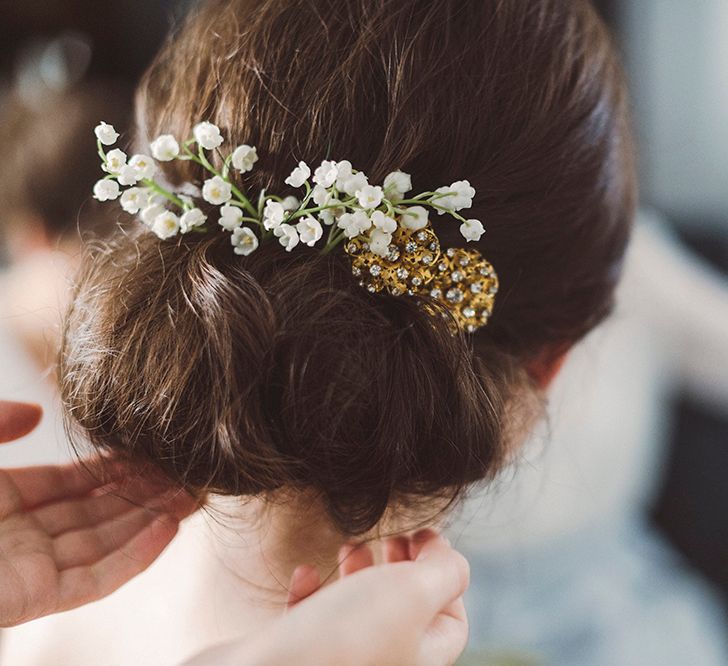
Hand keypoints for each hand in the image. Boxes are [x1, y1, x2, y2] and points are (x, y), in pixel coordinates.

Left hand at [0, 400, 195, 626]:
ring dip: (151, 519)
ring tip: (194, 493)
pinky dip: (135, 555)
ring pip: (104, 543)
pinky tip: (169, 526)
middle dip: (145, 492)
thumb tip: (38, 412)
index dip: (114, 466)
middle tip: (191, 472)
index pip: (71, 484)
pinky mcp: (27, 600)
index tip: (153, 451)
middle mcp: (15, 537)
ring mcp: (24, 570)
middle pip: (96, 513)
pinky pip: (93, 580)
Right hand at [184, 530, 469, 665]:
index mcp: (418, 660)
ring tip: (351, 547)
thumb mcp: (413, 595)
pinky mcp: (294, 655)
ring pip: (359, 612)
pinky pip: (311, 620)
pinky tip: (305, 573)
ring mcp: (337, 662)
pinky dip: (312, 591)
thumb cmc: (342, 639)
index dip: (444, 574)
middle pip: (405, 614)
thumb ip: (446, 573)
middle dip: (401, 567)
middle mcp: (381, 665)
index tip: (421, 534)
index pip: (451, 621)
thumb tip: (450, 557)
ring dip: (358, 573)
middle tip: (390, 537)